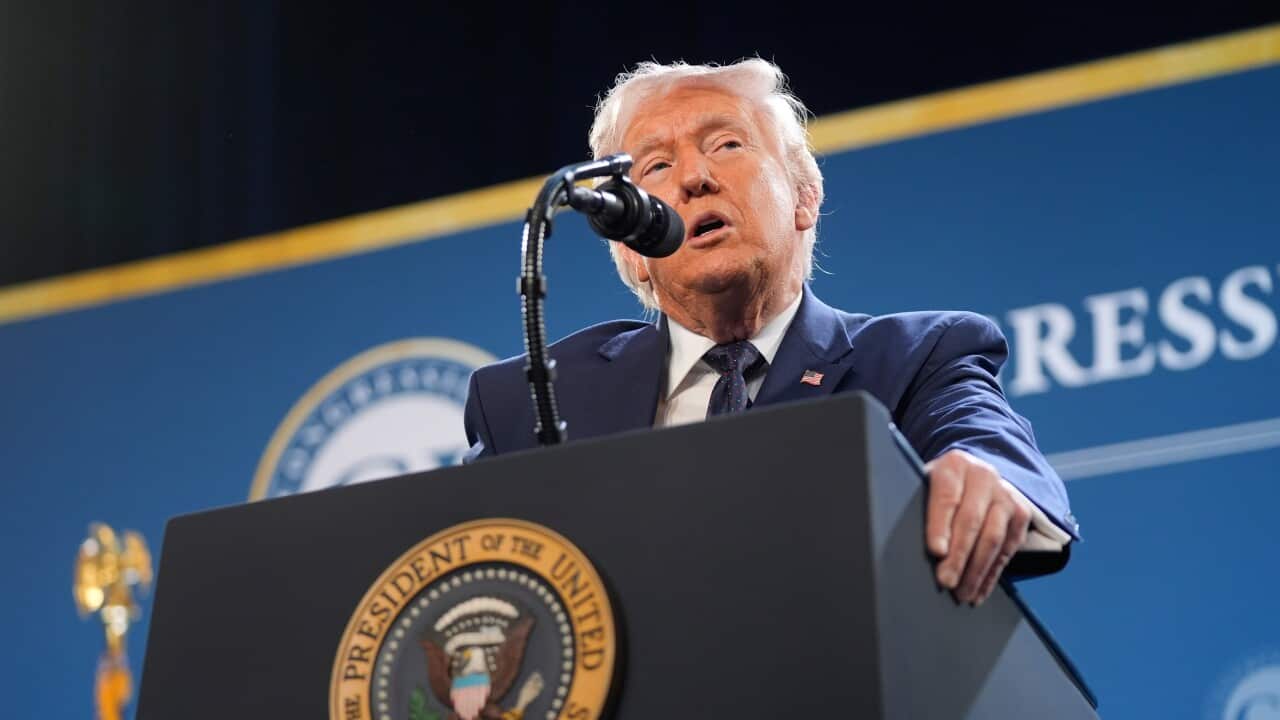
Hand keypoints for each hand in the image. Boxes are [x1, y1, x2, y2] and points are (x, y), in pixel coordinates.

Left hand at [924, 449, 1031, 604]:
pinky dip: (991, 574)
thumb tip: (897, 535)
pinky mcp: (1020, 515)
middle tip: (946, 581)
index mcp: (954, 465)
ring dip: (977, 570)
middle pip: (971, 520)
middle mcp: (983, 475)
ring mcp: (1005, 495)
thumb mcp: (925, 484)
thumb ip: (917, 503)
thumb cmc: (940, 488)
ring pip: (993, 537)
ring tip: (962, 594)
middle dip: (958, 555)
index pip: (947, 496)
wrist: (975, 475)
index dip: (941, 526)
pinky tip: (978, 591)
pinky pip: (1007, 549)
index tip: (936, 552)